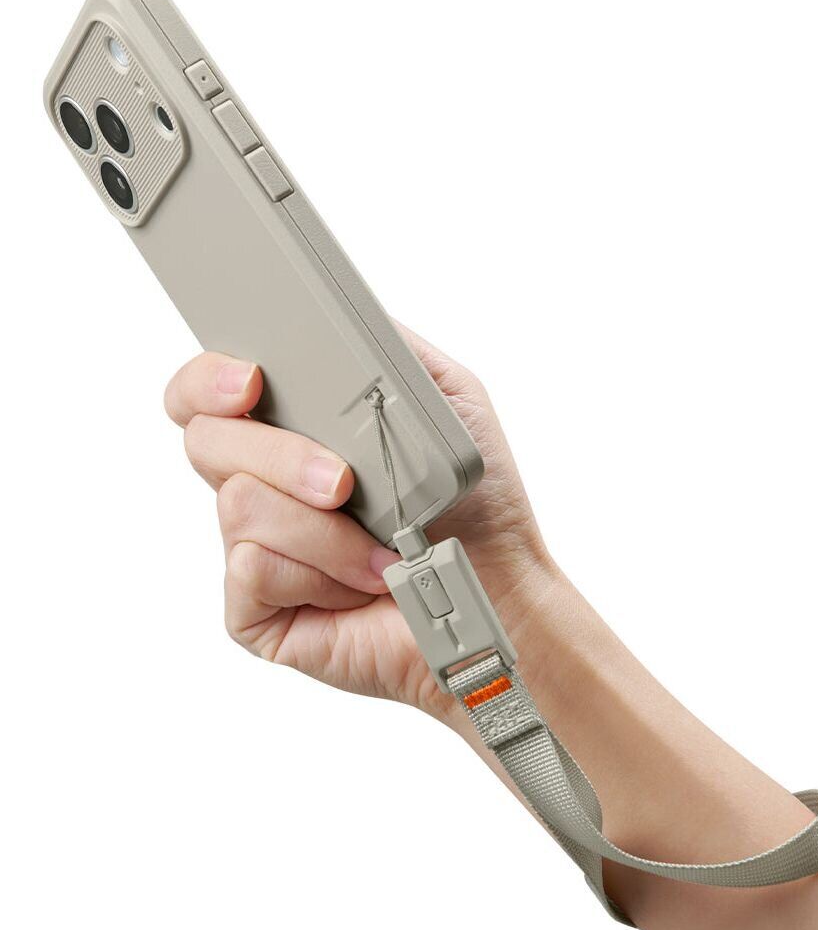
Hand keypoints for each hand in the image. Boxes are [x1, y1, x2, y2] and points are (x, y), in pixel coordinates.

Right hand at [164, 330, 559, 722]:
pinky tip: (361, 585)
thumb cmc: (477, 505)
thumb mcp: (449, 399)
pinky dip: (322, 573)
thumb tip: (328, 319)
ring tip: (382, 549)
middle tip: (343, 483)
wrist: (499, 591)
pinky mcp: (254, 610)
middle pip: (207, 440)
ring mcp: (255, 546)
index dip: (207, 379)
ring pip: (240, 504)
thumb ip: (388, 348)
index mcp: (293, 431)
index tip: (248, 380)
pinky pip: (252, 569)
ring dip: (326, 529)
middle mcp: (265, 485)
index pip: (205, 392)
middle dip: (283, 455)